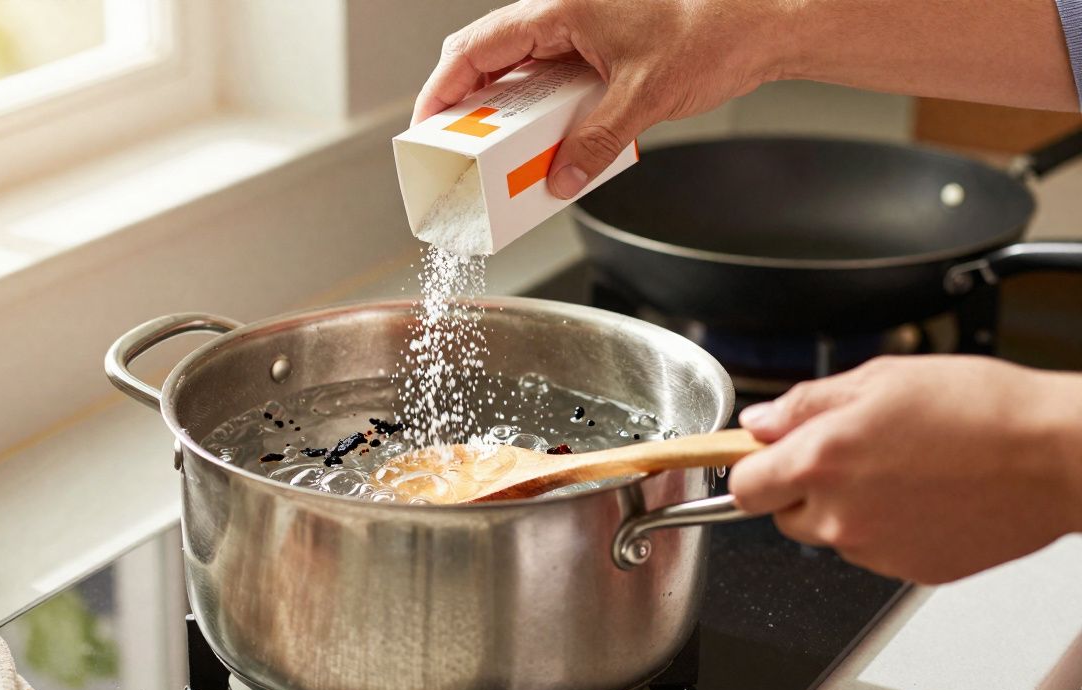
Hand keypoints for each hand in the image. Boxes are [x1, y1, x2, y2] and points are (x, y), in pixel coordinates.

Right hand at [413, 0, 784, 197]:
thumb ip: (596, 142)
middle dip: (464, 105)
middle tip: (451, 147)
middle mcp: (564, 17)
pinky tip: (547, 145)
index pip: (476, 48)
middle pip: (488, 59)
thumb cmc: (712, 31)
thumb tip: (562, 178)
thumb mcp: (644, 97)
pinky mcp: (599, 53)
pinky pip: (552, 83)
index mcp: (560, 10)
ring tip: (495, 155)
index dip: (441, 89)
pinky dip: (540, 114)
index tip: (425, 127)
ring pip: (519, 72)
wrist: (761, 24)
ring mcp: (581, 34)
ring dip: (504, 114)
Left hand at [728, 356, 1081, 584]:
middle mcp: (840, 514)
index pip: (743, 487)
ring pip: (829, 533)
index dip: (750, 469)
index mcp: (822, 459)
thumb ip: (805, 404)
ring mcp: (874, 549)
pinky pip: (873, 551)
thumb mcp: (879, 380)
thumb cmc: (980, 409)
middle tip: (848, 452)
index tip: (763, 457)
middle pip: (782, 514)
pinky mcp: (909, 570)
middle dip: (800, 486)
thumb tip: (759, 423)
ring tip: (900, 469)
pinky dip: (885, 528)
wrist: (1055, 456)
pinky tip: (923, 495)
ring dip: (844, 507)